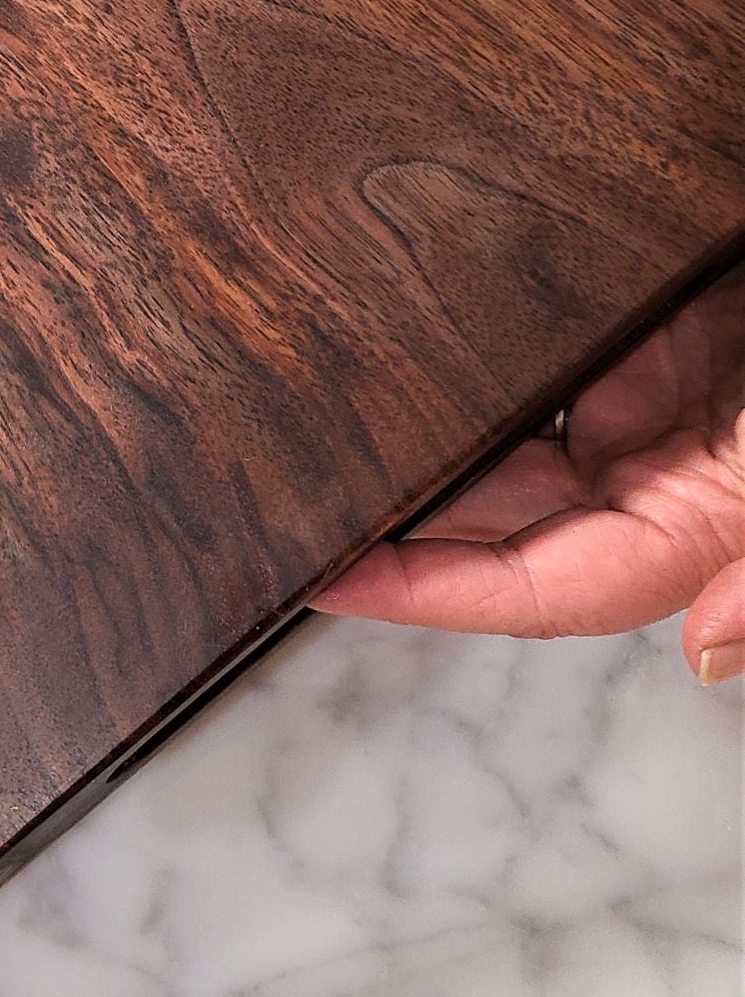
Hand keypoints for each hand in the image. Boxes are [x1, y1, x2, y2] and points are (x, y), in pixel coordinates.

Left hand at [312, 261, 744, 683]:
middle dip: (395, 521)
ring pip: (496, 441)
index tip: (332, 586)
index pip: (530, 586)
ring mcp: (633, 410)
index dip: (429, 593)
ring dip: (421, 444)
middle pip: (489, 515)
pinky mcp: (631, 341)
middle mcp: (644, 479)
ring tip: (321, 438)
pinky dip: (465, 366)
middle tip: (293, 506)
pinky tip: (408, 350)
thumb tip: (706, 655)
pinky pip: (526, 365)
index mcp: (684, 530)